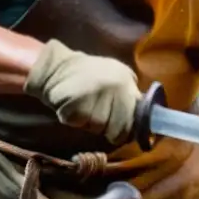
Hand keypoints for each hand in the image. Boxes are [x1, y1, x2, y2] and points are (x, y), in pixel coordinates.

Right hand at [24, 40, 140, 144]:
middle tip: (100, 117)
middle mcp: (114, 90)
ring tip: (86, 106)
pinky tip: (74, 107)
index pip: (137, 117)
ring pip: (100, 129)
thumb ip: (130, 92)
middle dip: (111, 129)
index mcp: (126, 83)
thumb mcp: (117, 74)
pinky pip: (82, 125)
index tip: (127, 131)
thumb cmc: (90, 72)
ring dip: (92, 123)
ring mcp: (96, 100)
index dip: (131, 128)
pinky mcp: (77, 109)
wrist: (57, 67)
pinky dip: (77, 121)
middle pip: (119, 129)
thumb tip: (141, 117)